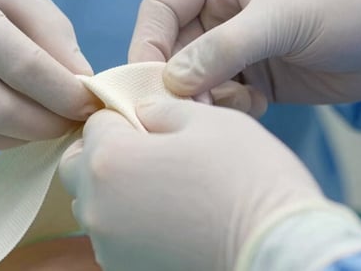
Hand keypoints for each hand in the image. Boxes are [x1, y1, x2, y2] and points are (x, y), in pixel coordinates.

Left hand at [58, 99, 324, 270]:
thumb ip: (161, 109)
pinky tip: (172, 219)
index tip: (151, 123)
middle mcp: (97, 208)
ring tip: (165, 189)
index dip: (124, 116)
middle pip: (81, 168)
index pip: (95, 123)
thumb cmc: (248, 180)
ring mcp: (110, 247)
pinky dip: (132, 225)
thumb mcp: (208, 120)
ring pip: (95, 205)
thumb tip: (142, 111)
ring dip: (116, 191)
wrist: (280, 252)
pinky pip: (115, 238)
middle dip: (106, 153)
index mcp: (109, 160)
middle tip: (150, 153)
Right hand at [129, 0, 360, 104]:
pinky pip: (218, 93)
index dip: (147, 44)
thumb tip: (170, 82)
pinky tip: (258, 104)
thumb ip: (222, 49)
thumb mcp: (282, 19)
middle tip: (189, 109)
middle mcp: (219, 4)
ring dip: (204, 96)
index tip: (144, 83)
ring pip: (192, 75)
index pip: (161, 7)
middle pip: (172, 47)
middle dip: (177, 79)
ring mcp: (234, 40)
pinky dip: (227, 105)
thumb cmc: (345, 4)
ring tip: (237, 103)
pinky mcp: (252, 71)